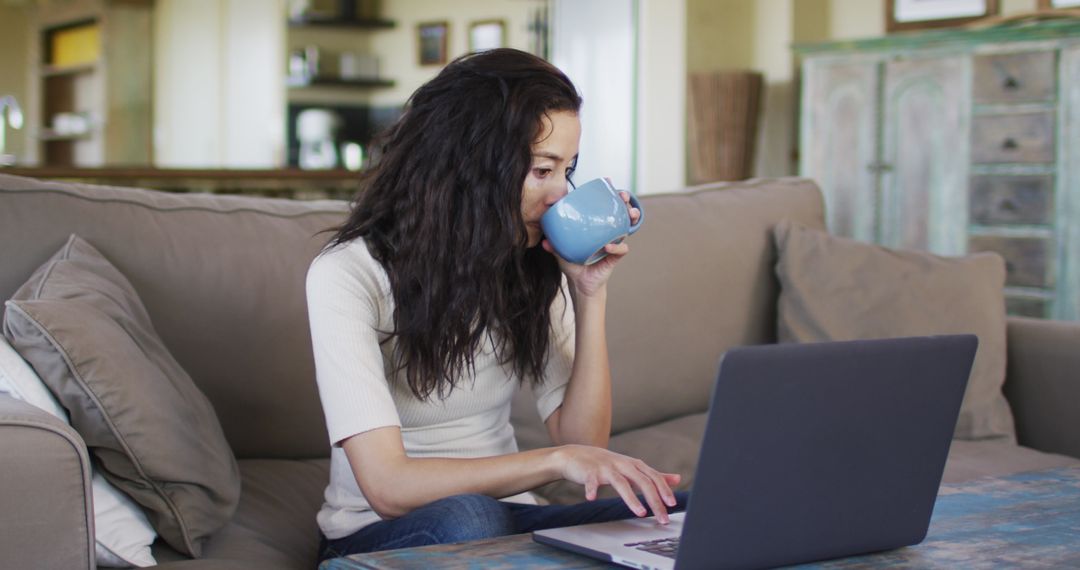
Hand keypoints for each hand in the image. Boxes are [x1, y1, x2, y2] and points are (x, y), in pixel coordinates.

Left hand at [542, 190, 640, 297]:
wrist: (580, 283)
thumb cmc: (572, 264)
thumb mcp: (561, 252)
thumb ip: (554, 245)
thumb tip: (544, 241)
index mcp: (596, 227)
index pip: (604, 207)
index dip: (609, 194)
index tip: (609, 182)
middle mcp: (607, 233)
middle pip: (621, 213)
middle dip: (626, 202)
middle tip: (624, 196)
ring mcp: (613, 243)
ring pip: (627, 227)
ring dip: (631, 218)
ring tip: (630, 213)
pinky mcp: (615, 257)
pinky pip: (621, 249)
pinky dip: (616, 247)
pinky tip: (608, 246)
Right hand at [555, 444, 680, 523]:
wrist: (575, 455)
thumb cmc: (606, 463)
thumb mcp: (631, 467)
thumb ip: (653, 475)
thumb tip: (677, 479)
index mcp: (634, 465)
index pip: (654, 477)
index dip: (664, 490)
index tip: (672, 505)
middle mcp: (622, 464)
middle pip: (642, 481)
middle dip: (654, 500)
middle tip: (662, 517)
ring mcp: (606, 467)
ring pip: (621, 483)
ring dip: (631, 498)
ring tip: (640, 512)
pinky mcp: (589, 472)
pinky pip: (591, 482)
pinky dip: (592, 490)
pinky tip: (592, 498)